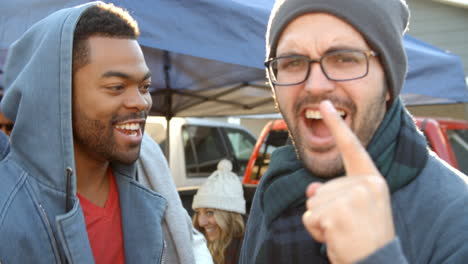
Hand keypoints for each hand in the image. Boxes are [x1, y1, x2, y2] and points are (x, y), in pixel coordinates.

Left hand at [302, 100, 394, 263]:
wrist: (377, 263)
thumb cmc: (367, 237)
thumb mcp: (356, 210)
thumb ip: (335, 193)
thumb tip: (311, 190)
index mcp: (372, 180)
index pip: (352, 149)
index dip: (337, 127)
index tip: (325, 105)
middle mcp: (365, 185)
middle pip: (320, 188)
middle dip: (325, 210)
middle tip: (348, 226)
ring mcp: (352, 199)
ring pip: (312, 203)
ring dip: (321, 222)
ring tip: (343, 232)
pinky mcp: (338, 214)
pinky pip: (310, 218)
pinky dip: (316, 231)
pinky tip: (336, 238)